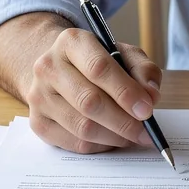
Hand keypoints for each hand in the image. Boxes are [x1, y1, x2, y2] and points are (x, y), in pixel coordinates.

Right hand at [26, 27, 162, 152]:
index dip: (125, 92)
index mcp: (72, 42)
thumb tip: (151, 96)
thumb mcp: (124, 53)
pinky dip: (100, 146)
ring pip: (82, 127)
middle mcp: (48, 67)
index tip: (147, 110)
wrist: (59, 68)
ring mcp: (38, 96)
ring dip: (114, 137)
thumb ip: (143, 70)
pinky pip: (74, 143)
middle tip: (146, 132)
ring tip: (133, 136)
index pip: (98, 68)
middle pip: (89, 101)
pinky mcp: (37, 122)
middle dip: (123, 121)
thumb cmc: (98, 61)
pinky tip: (113, 139)